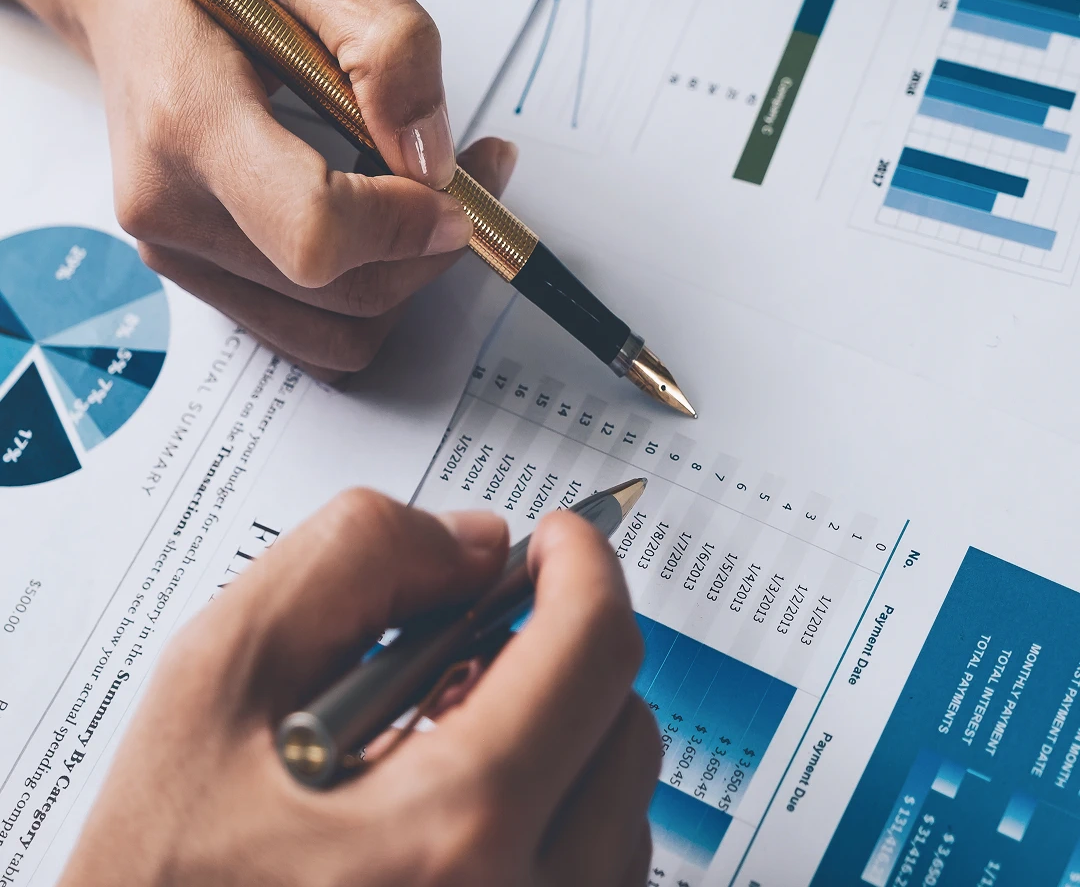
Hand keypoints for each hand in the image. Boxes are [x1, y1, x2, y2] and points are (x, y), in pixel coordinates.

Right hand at [0, 0, 516, 379]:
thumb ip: (388, 45)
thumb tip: (432, 159)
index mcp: (187, 120)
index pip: (314, 231)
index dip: (405, 225)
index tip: (457, 187)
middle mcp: (170, 207)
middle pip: (341, 290)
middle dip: (432, 245)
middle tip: (476, 170)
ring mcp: (179, 251)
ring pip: (338, 329)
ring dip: (410, 276)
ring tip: (432, 194)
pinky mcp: (201, 272)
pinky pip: (314, 331)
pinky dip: (372, 292)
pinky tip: (387, 226)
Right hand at [58, 491, 660, 885]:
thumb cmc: (165, 871)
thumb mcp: (220, 674)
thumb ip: (355, 561)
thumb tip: (475, 544)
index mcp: (453, 829)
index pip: (593, 649)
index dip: (581, 564)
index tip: (558, 539)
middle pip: (623, 721)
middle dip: (560, 651)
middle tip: (479, 642)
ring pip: (619, 799)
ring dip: (556, 732)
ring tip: (442, 739)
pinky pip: (598, 866)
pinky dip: (554, 806)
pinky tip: (459, 807)